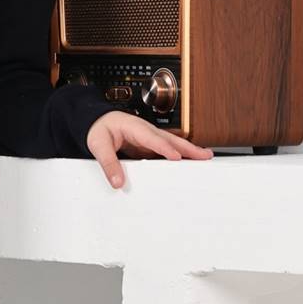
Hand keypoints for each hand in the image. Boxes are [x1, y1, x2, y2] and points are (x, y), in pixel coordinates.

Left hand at [85, 110, 213, 187]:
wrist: (97, 121)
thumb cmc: (99, 129)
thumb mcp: (98, 146)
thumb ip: (108, 164)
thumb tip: (117, 182)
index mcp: (135, 128)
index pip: (153, 139)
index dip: (165, 148)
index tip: (176, 157)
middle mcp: (146, 131)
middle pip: (171, 140)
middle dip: (188, 148)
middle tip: (205, 156)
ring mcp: (150, 138)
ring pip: (173, 144)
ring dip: (189, 151)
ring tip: (205, 158)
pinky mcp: (150, 146)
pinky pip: (167, 150)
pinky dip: (180, 155)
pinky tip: (189, 163)